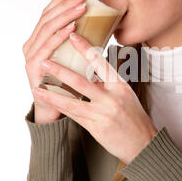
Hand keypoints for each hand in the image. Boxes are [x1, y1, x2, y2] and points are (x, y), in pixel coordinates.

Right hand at [22, 0, 86, 122]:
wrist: (56, 110)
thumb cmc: (67, 82)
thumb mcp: (73, 58)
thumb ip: (80, 44)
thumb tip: (103, 27)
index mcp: (39, 40)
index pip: (48, 14)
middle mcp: (31, 45)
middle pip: (47, 17)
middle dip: (64, 3)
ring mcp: (31, 56)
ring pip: (47, 29)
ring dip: (65, 15)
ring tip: (80, 6)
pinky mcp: (34, 68)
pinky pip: (47, 47)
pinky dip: (60, 35)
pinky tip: (72, 27)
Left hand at [32, 33, 157, 163]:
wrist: (144, 143)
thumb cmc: (135, 117)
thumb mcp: (126, 95)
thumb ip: (108, 84)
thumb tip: (90, 72)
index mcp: (120, 86)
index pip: (101, 63)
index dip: (85, 49)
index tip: (72, 36)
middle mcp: (112, 98)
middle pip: (82, 82)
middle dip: (60, 71)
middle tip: (44, 61)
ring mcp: (103, 114)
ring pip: (72, 101)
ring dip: (52, 93)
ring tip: (37, 85)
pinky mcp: (96, 128)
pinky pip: (73, 115)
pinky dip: (59, 106)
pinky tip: (49, 102)